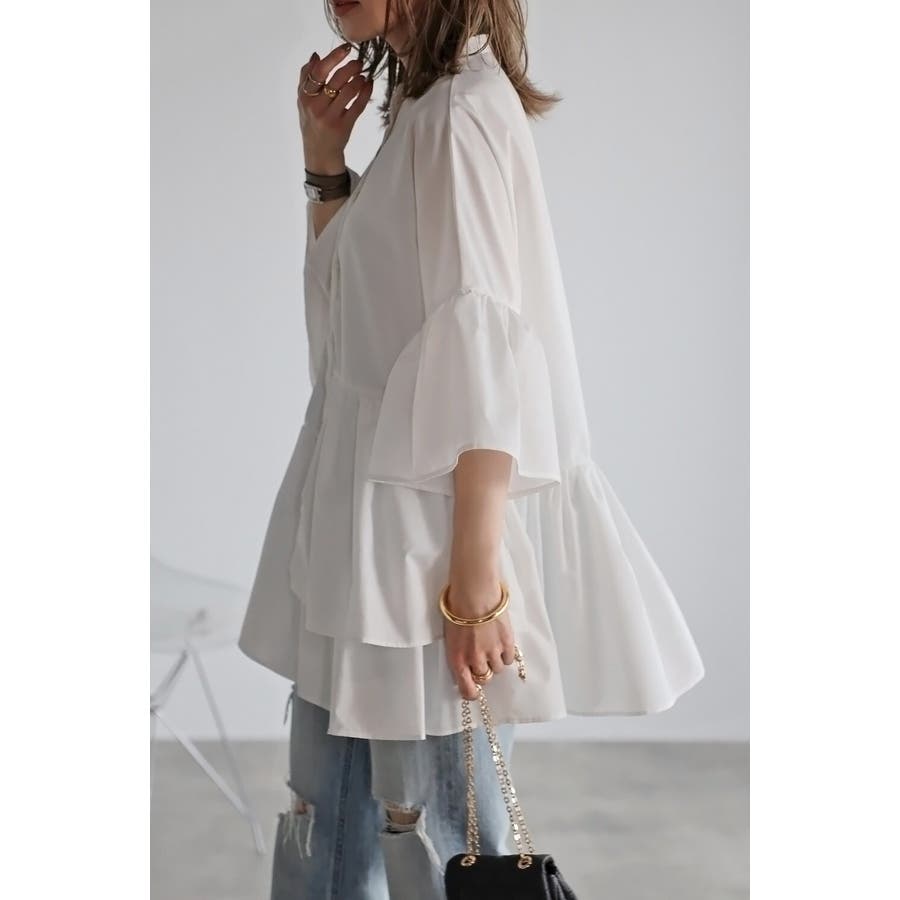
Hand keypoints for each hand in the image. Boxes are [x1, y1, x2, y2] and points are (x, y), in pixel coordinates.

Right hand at [297, 44, 372, 173]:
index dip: (334, 57)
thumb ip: (306, 78)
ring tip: (363, 74)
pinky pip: (358, 105)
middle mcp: (316, 107)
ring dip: (359, 79)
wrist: (318, 152)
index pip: (319, 71)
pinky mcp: (344, 126)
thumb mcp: (303, 101)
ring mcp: (330, 117)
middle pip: (336, 79)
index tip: (346, 47)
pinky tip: (369, 85)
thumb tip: (316, 55)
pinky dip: (365, 92)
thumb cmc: (312, 122)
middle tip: (359, 62)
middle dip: (351, 67)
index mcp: (305, 97)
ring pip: (348, 91)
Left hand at [443, 580, 516, 700]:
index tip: (473, 691)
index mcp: (457, 659)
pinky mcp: (506, 643)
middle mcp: (475, 660)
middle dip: (482, 669)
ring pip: (498, 669)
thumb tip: (466, 664)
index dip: (472, 692)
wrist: (473, 593)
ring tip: (491, 644)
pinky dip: (506, 653)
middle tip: (482, 656)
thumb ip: (459, 653)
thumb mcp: (450, 636)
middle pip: (484, 677)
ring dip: (495, 660)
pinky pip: (509, 658)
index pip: (467, 689)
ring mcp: (492, 652)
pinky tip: (501, 642)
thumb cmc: (457, 609)